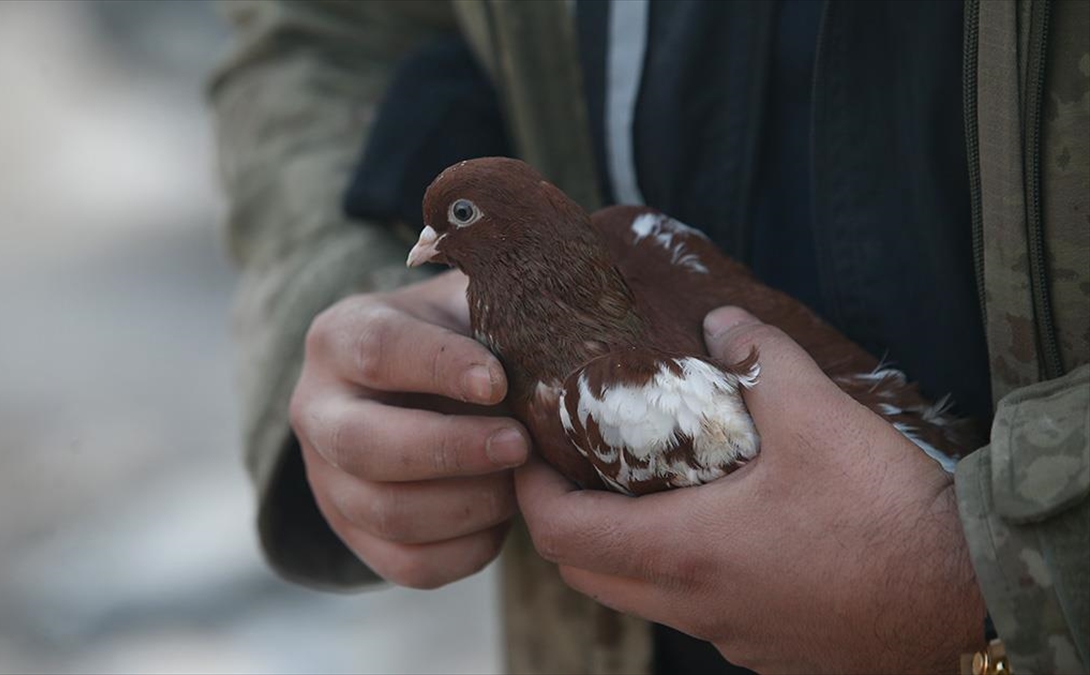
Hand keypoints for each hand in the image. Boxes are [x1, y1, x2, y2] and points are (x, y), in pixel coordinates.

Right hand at [289, 270, 528, 588]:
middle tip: (519, 444)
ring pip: (386, 512)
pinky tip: (504, 518)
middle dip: (450, 450)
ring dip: (468, 504)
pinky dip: (468, 549)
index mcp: (339, 337)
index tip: (499, 382)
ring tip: (521, 483)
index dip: (439, 368)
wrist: (424, 385)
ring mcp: (326, 480)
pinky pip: (408, 564)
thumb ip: (497, 313)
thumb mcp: (468, 305)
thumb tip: (553, 351)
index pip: (378, 351)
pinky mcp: (353, 534)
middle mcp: (316, 409)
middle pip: (364, 444)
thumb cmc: (460, 337)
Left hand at [515, 306, 984, 672]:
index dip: (530, 491)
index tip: (531, 452)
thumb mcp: (819, 416)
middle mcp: (694, 606)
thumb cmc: (888, 516)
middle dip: (566, 519)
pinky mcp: (766, 648)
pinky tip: (720, 525)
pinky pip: (694, 610)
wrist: (966, 602)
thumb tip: (722, 321)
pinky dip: (678, 569)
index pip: (560, 535)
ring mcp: (729, 636)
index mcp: (684, 553)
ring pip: (640, 595)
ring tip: (646, 486)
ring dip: (623, 545)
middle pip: (587, 573)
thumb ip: (761, 358)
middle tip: (579, 466)